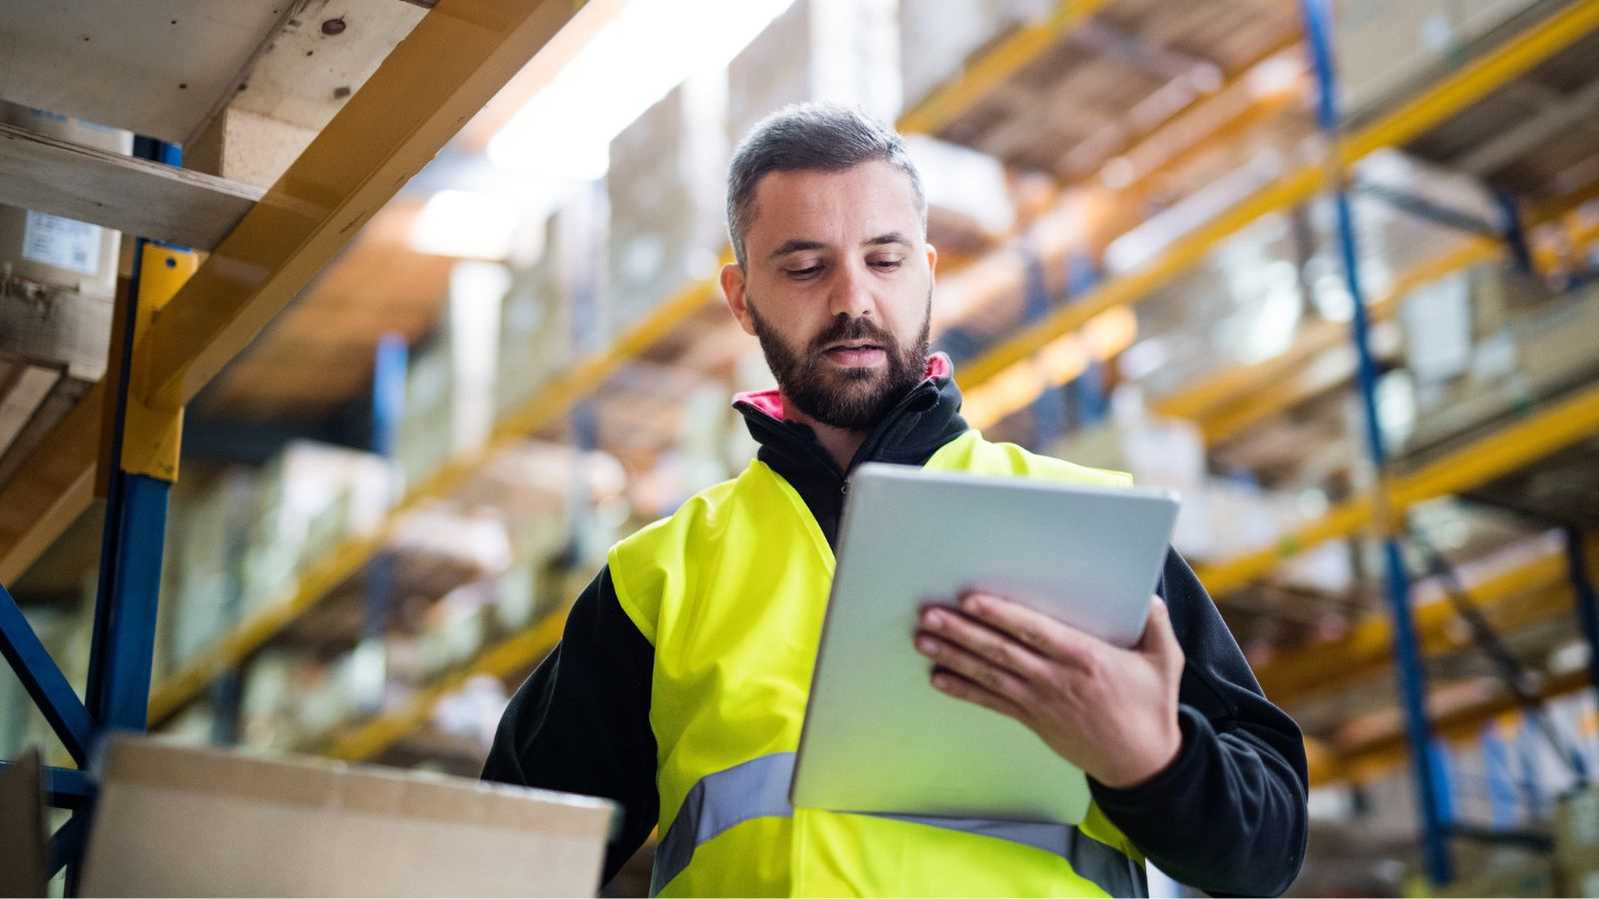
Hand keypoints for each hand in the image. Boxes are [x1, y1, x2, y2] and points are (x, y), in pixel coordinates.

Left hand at [914, 592, 1184, 788]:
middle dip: (961, 632)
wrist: (1142, 764)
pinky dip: (964, 690)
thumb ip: (1156, 623)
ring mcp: (1040, 701)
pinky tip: (938, 678)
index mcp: (1086, 658)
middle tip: (928, 615)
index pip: (1034, 632)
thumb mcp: (1166, 660)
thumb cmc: (1152, 707)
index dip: (1001, 615)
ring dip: (953, 656)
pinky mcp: (1033, 719)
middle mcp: (1056, 679)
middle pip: (1001, 651)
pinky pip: (992, 702)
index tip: (971, 600)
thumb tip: (1148, 593)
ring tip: (922, 639)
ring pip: (989, 674)